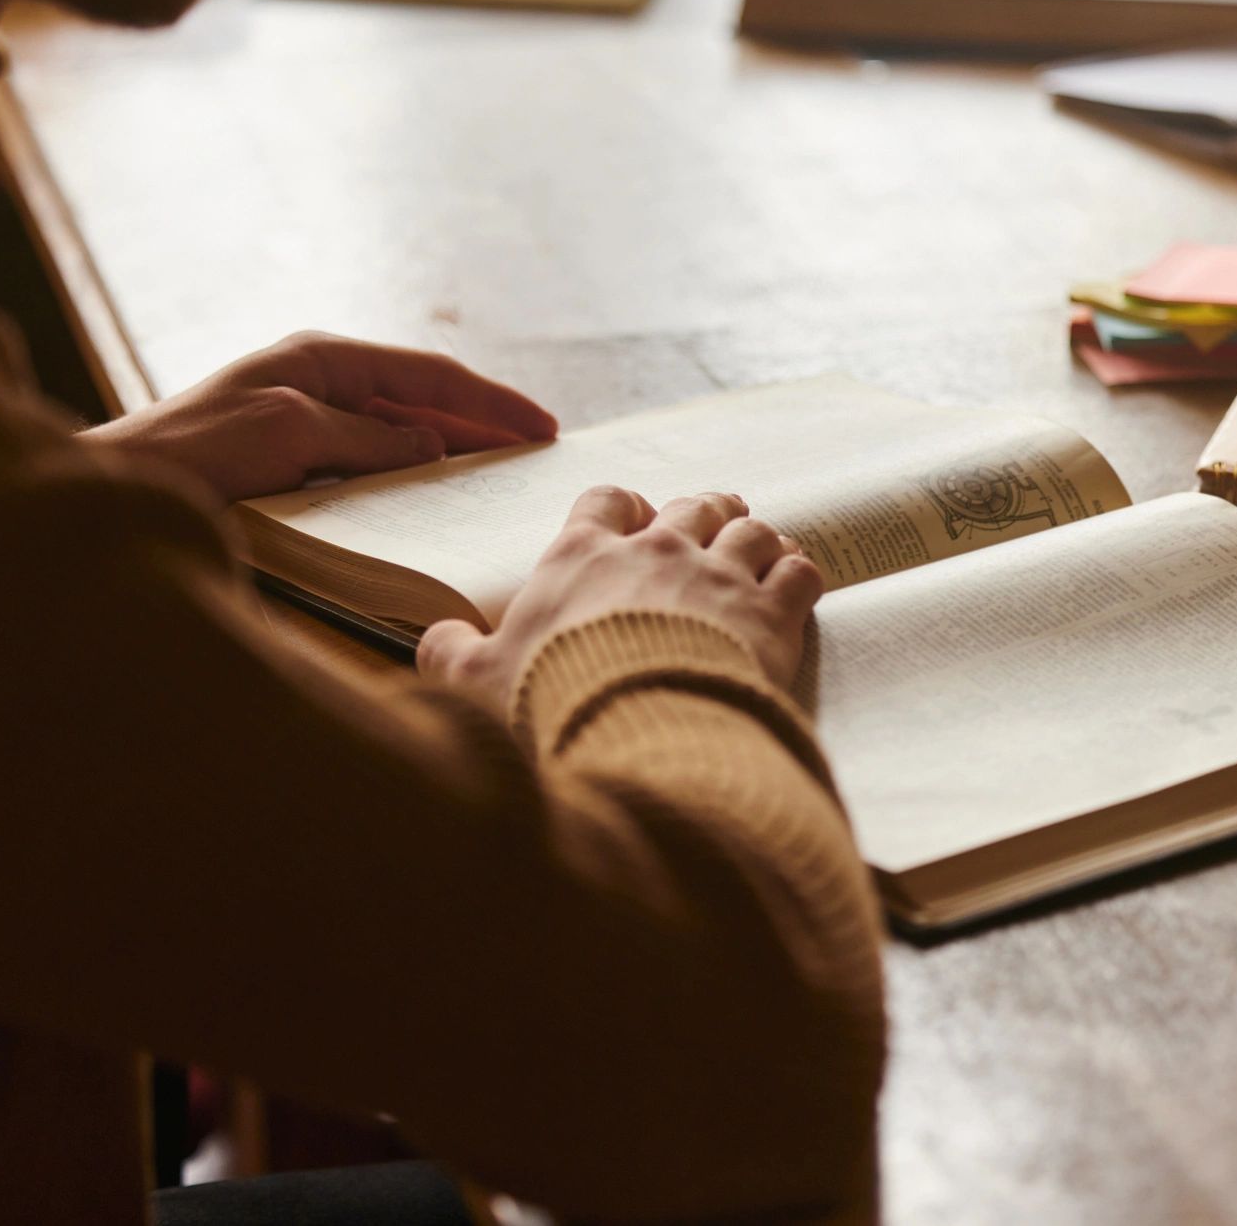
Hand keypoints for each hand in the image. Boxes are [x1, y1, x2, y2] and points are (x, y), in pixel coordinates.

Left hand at [81, 331, 556, 503]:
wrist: (120, 490)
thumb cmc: (193, 449)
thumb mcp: (289, 432)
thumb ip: (366, 438)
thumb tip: (432, 448)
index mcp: (322, 358)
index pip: (429, 375)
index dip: (490, 402)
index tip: (542, 428)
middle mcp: (320, 384)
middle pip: (422, 404)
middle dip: (481, 426)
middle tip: (536, 457)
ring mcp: (307, 424)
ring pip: (400, 438)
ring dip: (451, 455)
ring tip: (501, 479)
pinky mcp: (294, 465)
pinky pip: (371, 469)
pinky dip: (410, 482)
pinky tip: (435, 502)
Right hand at [419, 487, 825, 721]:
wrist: (636, 736)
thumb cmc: (552, 705)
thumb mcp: (476, 683)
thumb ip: (452, 653)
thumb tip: (437, 638)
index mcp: (583, 556)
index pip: (604, 501)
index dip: (621, 508)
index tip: (632, 520)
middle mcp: (657, 551)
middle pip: (691, 506)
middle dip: (703, 510)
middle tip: (711, 522)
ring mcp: (719, 575)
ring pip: (751, 529)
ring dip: (756, 536)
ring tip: (762, 546)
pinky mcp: (771, 612)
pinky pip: (798, 571)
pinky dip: (800, 571)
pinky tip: (798, 581)